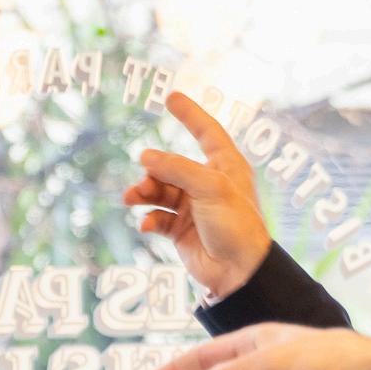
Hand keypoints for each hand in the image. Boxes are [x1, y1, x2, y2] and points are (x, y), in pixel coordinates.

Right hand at [124, 91, 276, 299]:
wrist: (238, 272)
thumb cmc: (236, 226)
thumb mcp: (209, 188)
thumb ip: (176, 168)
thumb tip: (145, 156)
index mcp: (226, 167)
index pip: (207, 131)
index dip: (190, 114)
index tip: (170, 96)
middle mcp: (209, 184)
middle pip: (173, 165)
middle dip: (154, 170)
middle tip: (143, 179)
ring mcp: (194, 207)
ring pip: (160, 191)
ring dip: (145, 193)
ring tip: (132, 198)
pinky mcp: (181, 230)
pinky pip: (158, 217)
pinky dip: (150, 219)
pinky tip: (147, 226)